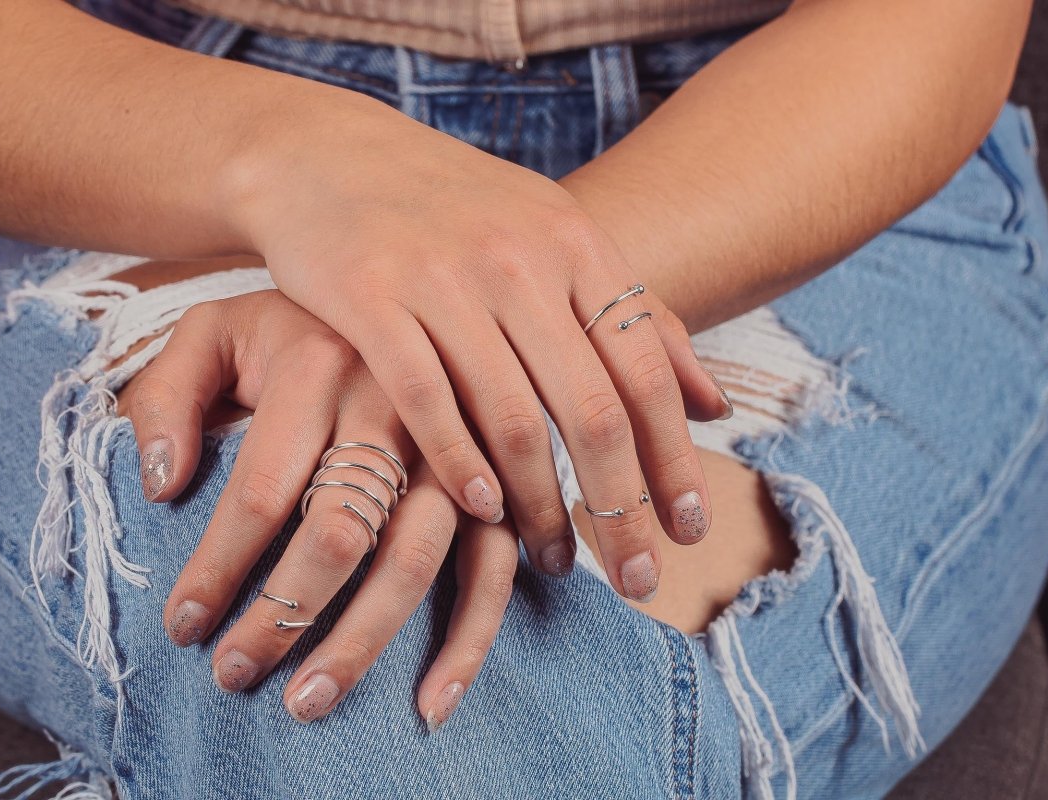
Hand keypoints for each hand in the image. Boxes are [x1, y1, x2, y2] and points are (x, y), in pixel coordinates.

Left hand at [119, 290, 516, 728]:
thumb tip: (162, 489)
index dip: (218, 568)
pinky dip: (470, 638)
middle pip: (338, 532)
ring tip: (309, 703)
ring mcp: (455, 445)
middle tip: (235, 674)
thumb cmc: (289, 325)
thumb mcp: (211, 331)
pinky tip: (431, 702)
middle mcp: (396, 404)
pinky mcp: (492, 478)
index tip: (182, 627)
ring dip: (363, 641)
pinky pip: (493, 565)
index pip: (261, 489)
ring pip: (415, 558)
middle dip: (282, 616)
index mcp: (321, 363)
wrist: (394, 275)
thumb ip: (166, 396)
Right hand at [226, 88, 731, 601]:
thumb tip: (717, 405)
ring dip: (540, 506)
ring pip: (513, 418)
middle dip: (623, 509)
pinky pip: (427, 402)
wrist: (331, 157)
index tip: (690, 530)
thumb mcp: (556, 240)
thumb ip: (637, 318)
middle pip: (592, 410)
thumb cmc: (455, 212)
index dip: (675, 461)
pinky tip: (482, 511)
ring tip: (554, 559)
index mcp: (575, 245)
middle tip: (637, 579)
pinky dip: (459, 466)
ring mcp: (442, 277)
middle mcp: (518, 259)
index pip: (646, 373)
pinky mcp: (369, 297)